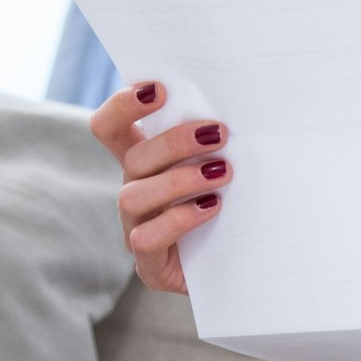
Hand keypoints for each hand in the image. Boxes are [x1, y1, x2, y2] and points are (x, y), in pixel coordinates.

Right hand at [88, 82, 230, 294]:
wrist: (249, 272)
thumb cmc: (240, 210)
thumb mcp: (228, 169)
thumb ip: (219, 142)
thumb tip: (244, 103)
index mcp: (146, 165)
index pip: (111, 128)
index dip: (123, 105)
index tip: (158, 89)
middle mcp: (135, 193)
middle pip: (132, 157)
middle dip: (174, 141)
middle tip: (219, 133)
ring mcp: (136, 229)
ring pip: (134, 196)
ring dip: (179, 179)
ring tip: (223, 172)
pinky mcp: (150, 266)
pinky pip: (147, 238)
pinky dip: (179, 220)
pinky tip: (211, 208)